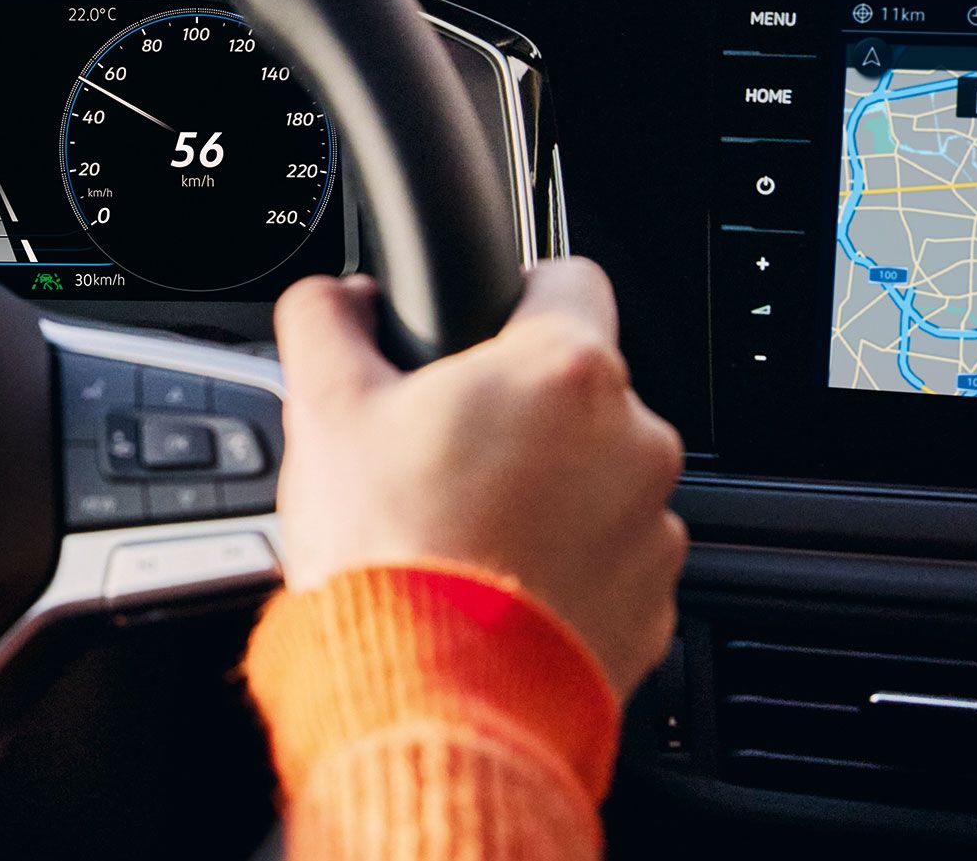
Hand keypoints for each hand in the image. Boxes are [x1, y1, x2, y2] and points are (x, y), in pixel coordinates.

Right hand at [271, 258, 687, 694]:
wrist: (427, 698)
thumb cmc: (387, 551)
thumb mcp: (323, 408)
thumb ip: (326, 321)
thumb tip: (334, 299)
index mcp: (565, 369)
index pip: (568, 278)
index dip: (514, 299)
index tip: (478, 337)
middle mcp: (634, 441)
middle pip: (580, 393)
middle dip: (521, 413)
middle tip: (443, 454)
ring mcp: (651, 530)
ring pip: (600, 480)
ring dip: (549, 493)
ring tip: (465, 530)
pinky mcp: (652, 607)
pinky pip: (611, 563)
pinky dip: (565, 569)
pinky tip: (496, 585)